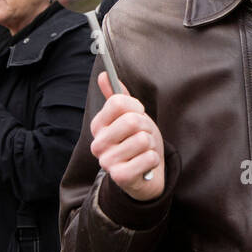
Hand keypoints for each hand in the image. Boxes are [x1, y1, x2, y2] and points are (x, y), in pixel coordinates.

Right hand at [89, 72, 163, 201]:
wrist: (144, 175)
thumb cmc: (136, 141)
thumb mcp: (129, 117)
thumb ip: (117, 97)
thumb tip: (104, 74)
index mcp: (98, 125)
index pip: (118, 102)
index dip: (135, 106)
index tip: (138, 114)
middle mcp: (98, 143)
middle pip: (132, 120)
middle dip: (146, 127)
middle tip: (143, 135)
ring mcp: (107, 161)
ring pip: (143, 140)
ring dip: (150, 145)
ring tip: (143, 151)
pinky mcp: (120, 177)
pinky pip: (149, 157)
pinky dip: (153, 160)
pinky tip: (145, 165)